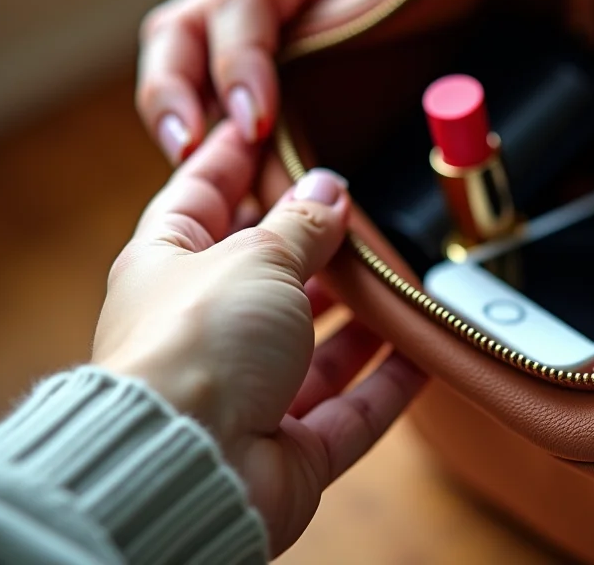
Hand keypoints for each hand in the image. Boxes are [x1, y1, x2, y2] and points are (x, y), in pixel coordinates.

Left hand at [93, 122, 425, 552]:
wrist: (190, 465)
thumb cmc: (194, 347)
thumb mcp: (256, 256)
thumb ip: (300, 224)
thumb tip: (328, 190)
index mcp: (166, 268)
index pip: (199, 196)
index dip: (231, 159)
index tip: (262, 128)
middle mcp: (203, 331)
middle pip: (267, 275)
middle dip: (314, 245)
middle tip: (360, 209)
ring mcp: (246, 393)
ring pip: (315, 347)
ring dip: (360, 317)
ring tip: (404, 279)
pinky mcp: (289, 447)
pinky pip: (351, 409)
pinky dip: (389, 382)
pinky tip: (426, 349)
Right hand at [136, 0, 487, 163]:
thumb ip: (361, 37)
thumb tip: (315, 112)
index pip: (242, 1)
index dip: (239, 64)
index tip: (256, 124)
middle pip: (183, 29)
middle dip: (172, 91)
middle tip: (187, 152)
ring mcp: (256, 23)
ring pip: (185, 62)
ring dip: (179, 117)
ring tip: (192, 174)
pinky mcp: (265, 63)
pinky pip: (218, 96)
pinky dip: (215, 138)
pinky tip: (229, 187)